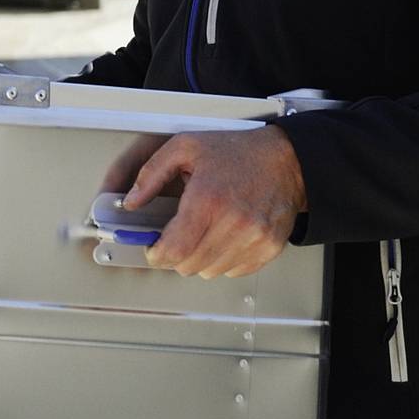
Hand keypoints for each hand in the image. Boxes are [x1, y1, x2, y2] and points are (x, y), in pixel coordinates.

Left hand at [100, 127, 306, 278]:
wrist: (287, 160)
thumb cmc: (237, 152)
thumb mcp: (185, 147)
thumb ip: (152, 174)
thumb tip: (131, 202)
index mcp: (208, 199)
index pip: (174, 250)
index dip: (157, 254)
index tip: (154, 247)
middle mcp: (234, 223)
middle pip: (189, 266)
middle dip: (176, 255)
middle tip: (179, 235)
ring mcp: (254, 238)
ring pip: (210, 272)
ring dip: (200, 258)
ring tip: (205, 231)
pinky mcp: (269, 248)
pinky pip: (234, 271)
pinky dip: (224, 260)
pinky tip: (226, 236)